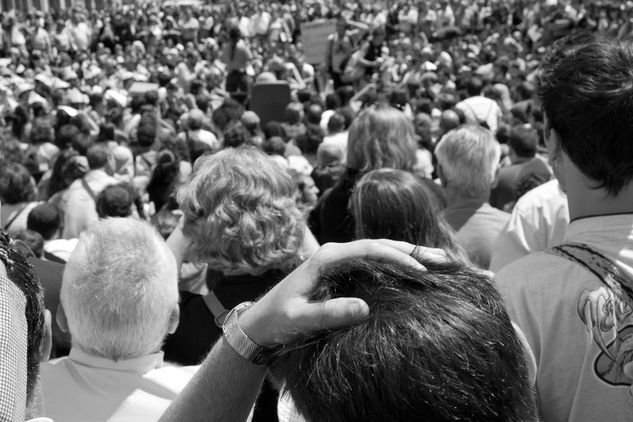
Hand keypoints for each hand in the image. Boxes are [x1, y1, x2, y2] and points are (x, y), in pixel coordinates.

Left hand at [239, 239, 446, 346]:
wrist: (261, 321)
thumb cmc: (277, 319)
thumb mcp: (299, 318)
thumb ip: (328, 313)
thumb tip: (364, 308)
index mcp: (326, 257)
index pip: (369, 249)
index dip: (396, 257)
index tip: (420, 273)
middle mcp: (335, 253)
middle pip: (380, 244)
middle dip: (412, 250)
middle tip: (444, 260)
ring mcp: (340, 260)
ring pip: (380, 251)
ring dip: (409, 254)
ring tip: (440, 261)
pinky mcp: (343, 271)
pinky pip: (375, 262)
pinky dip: (398, 264)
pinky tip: (416, 271)